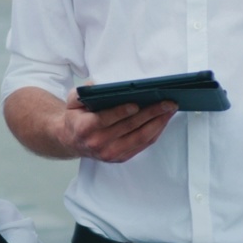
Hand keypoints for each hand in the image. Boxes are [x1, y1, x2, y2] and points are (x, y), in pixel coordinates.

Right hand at [57, 88, 176, 162]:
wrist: (72, 141)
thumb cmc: (76, 117)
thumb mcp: (73, 100)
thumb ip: (83, 91)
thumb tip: (99, 85)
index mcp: (85, 128)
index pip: (106, 119)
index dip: (122, 112)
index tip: (137, 103)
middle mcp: (99, 143)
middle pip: (129, 127)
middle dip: (151, 113)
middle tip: (167, 102)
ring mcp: (111, 153)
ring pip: (140, 137)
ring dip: (158, 123)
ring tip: (170, 110)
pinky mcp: (121, 158)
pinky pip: (143, 144)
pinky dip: (155, 132)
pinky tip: (163, 120)